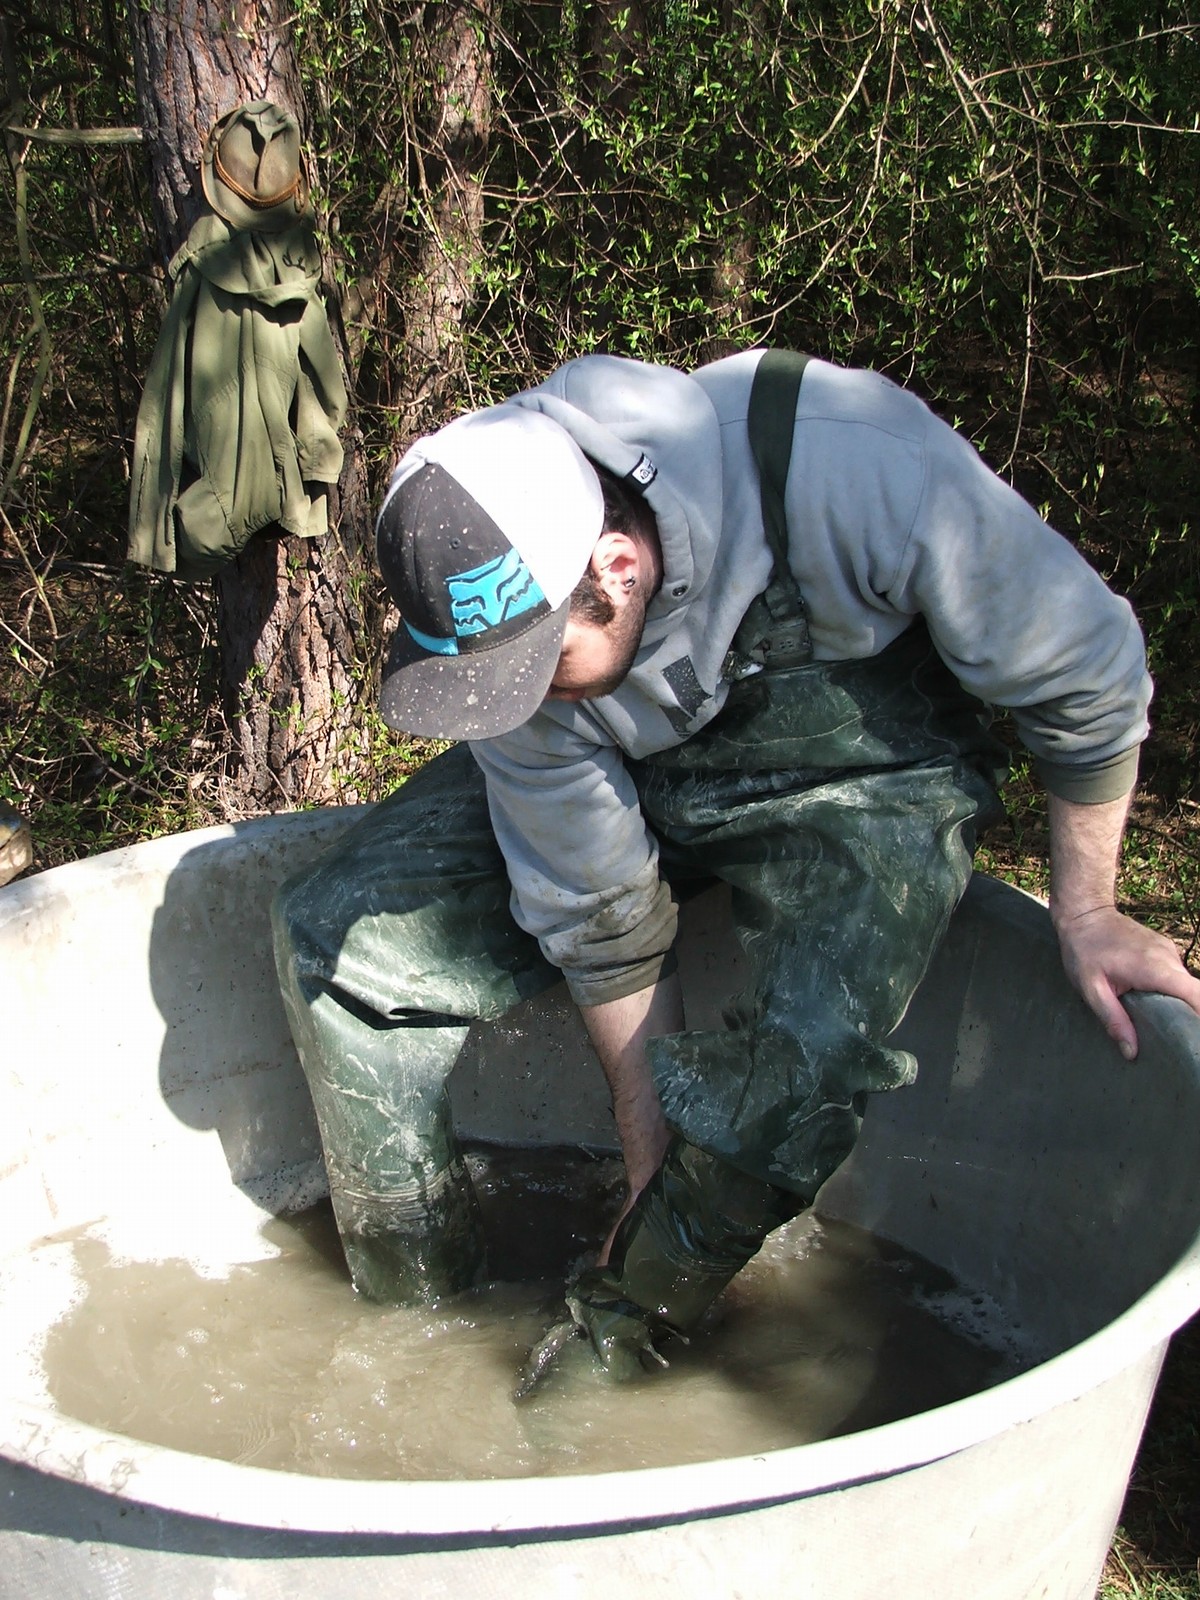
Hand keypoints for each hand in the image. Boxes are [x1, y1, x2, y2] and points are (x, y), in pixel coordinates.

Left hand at [1053, 904, 1199, 1059]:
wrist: (1084, 914)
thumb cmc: (1083, 950)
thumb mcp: (1091, 989)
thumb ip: (1113, 1019)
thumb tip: (1131, 1052)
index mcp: (1156, 968)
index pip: (1197, 995)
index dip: (1199, 1017)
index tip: (1192, 1038)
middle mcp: (1169, 957)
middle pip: (1194, 993)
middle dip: (1188, 1015)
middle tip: (1170, 1038)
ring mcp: (1168, 951)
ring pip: (1185, 985)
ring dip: (1176, 1002)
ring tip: (1157, 1019)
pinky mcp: (1164, 949)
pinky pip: (1174, 975)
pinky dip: (1168, 989)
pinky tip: (1148, 998)